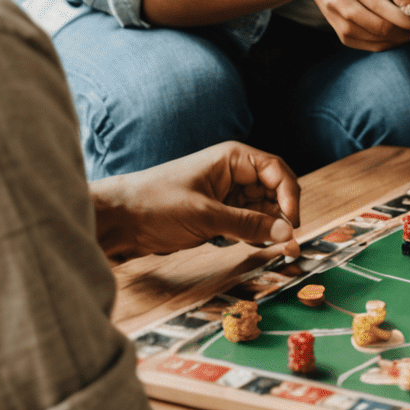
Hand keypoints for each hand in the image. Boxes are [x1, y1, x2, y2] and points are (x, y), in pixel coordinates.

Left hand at [93, 142, 301, 261]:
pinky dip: (255, 235)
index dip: (289, 195)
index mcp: (234, 159)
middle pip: (273, 191)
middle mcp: (234, 174)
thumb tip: (286, 234)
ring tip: (279, 250)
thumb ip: (247, 225)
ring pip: (262, 210)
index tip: (292, 223)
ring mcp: (226, 195)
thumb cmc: (156, 204)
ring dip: (270, 228)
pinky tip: (260, 249)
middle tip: (289, 244)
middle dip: (282, 215)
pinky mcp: (217, 215)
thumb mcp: (205, 216)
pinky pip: (246, 223)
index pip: (276, 171)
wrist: (117, 220)